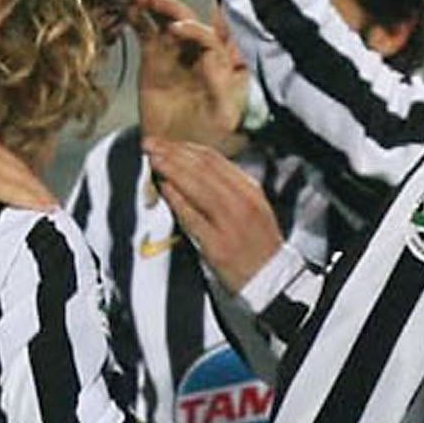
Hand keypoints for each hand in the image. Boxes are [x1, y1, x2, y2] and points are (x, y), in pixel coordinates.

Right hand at [0, 109, 53, 209]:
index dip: (12, 170)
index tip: (24, 183)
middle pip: (14, 165)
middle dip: (31, 183)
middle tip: (47, 200)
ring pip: (19, 177)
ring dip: (37, 193)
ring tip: (51, 207)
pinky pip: (11, 189)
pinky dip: (30, 199)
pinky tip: (44, 209)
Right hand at [132, 0, 249, 148]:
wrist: (176, 151)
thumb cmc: (206, 137)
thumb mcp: (224, 117)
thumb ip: (223, 88)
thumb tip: (211, 59)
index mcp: (222, 64)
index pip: (210, 38)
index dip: (194, 30)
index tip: (176, 29)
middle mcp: (200, 54)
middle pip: (190, 22)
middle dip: (175, 9)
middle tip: (157, 1)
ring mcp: (176, 54)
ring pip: (168, 23)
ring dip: (158, 8)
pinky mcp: (153, 59)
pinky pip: (147, 34)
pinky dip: (140, 21)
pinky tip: (132, 12)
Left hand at [146, 137, 283, 294]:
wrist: (271, 280)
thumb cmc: (258, 246)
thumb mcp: (253, 208)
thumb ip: (231, 188)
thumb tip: (197, 169)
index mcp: (250, 191)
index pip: (215, 161)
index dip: (187, 148)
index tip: (168, 142)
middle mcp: (241, 203)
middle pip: (203, 169)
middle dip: (173, 153)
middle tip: (152, 144)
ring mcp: (229, 223)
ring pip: (197, 187)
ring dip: (171, 169)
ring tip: (153, 160)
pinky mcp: (216, 245)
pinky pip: (192, 217)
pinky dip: (176, 199)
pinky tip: (163, 188)